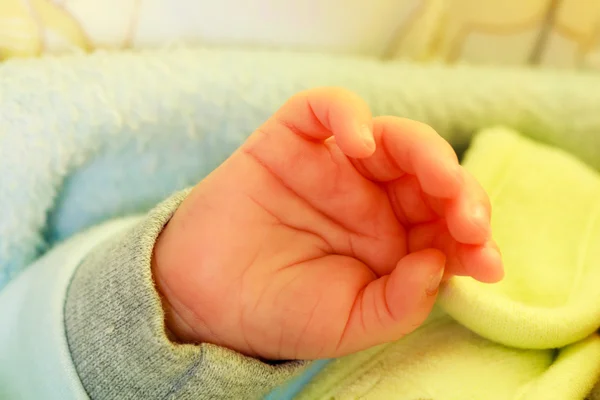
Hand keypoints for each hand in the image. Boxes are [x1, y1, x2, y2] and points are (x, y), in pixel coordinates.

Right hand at [152, 87, 502, 359]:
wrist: (204, 303)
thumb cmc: (280, 312)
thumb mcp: (352, 323)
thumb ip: (402, 301)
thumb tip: (443, 261)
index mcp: (393, 241)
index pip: (447, 224)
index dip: (473, 237)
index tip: (486, 262)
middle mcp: (370, 198)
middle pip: (429, 175)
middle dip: (460, 192)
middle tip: (466, 219)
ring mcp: (332, 167)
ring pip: (392, 136)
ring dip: (425, 152)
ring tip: (436, 180)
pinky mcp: (290, 141)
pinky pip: (324, 108)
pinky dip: (347, 114)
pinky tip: (359, 142)